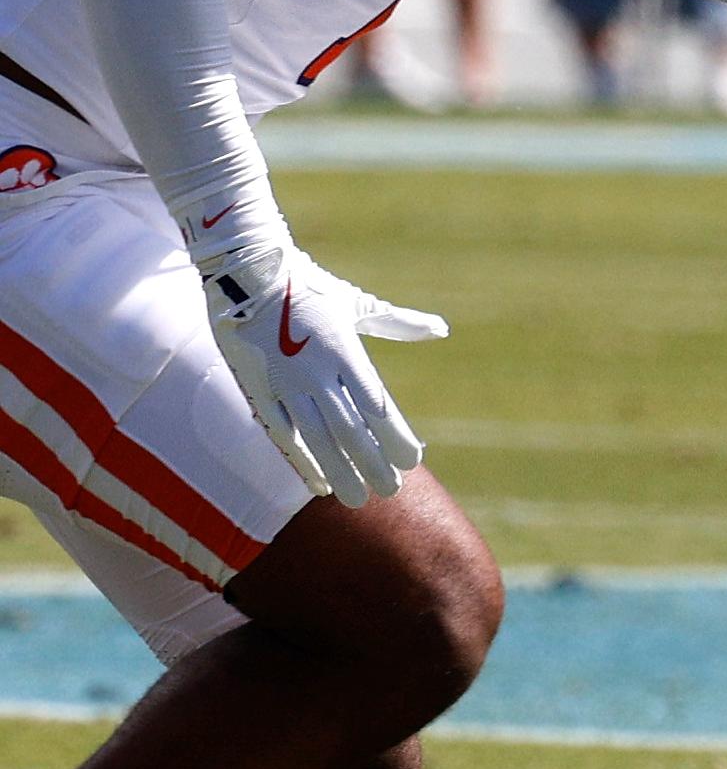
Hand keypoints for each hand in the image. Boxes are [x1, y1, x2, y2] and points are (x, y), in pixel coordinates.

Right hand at [198, 242, 449, 506]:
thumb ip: (398, 322)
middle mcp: (317, 373)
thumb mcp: (356, 304)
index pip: (379, 407)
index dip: (396, 437)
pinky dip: (302, 461)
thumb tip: (440, 328)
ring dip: (340, 471)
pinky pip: (282, 434)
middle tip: (391, 490)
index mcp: (346, 352)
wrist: (244, 270)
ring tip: (357, 498)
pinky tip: (319, 483)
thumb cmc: (307, 286)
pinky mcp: (257, 390)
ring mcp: (285, 384)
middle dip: (373, 463)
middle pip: (352, 431)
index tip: (414, 460)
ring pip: (317, 439)